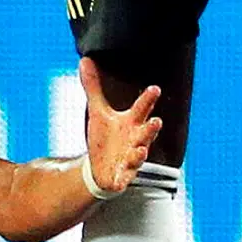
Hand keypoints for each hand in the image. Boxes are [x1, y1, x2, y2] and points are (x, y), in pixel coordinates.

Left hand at [80, 57, 162, 193]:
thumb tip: (84, 61)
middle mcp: (135, 139)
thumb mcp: (98, 111)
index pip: (142, 108)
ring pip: (139, 155)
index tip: (155, 89)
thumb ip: (93, 88)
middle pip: (146, 133)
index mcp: (131, 122)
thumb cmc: (106, 137)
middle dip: (151, 128)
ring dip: (140, 153)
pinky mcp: (122, 175)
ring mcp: (131, 158)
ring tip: (140, 150)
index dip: (148, 99)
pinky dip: (123, 178)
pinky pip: (124, 177)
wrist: (101, 168)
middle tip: (156, 121)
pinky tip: (119, 180)